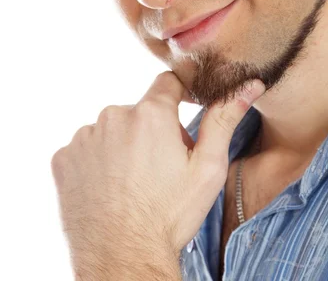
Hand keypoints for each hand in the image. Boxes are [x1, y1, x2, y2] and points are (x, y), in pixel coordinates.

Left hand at [51, 72, 264, 273]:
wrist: (123, 259)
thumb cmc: (169, 216)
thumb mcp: (207, 169)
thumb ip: (224, 120)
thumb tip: (248, 86)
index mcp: (151, 114)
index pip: (167, 83)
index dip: (178, 98)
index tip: (180, 118)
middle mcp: (113, 116)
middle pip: (139, 111)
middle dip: (151, 130)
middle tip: (160, 167)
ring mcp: (84, 137)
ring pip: (111, 129)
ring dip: (123, 145)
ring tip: (132, 182)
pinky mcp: (63, 158)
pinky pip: (86, 148)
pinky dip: (98, 161)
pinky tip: (109, 188)